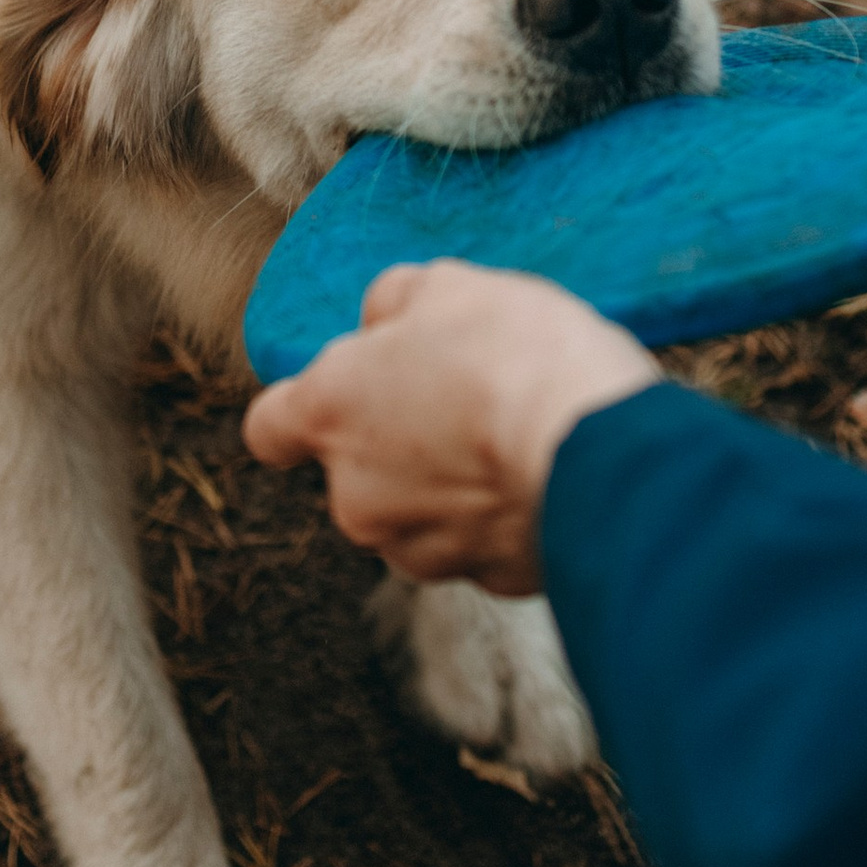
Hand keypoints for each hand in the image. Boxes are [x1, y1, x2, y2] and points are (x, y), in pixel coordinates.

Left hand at [243, 262, 658, 596]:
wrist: (596, 452)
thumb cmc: (513, 361)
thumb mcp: (450, 287)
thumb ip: (398, 303)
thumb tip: (385, 318)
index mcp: (330, 415)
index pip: (269, 429)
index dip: (302, 411)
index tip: (345, 395)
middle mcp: (356, 496)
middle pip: (357, 471)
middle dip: (402, 442)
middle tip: (465, 398)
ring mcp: (419, 548)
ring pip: (420, 514)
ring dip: (454, 484)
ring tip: (513, 435)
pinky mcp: (484, 579)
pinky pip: (483, 543)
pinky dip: (505, 516)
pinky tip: (545, 472)